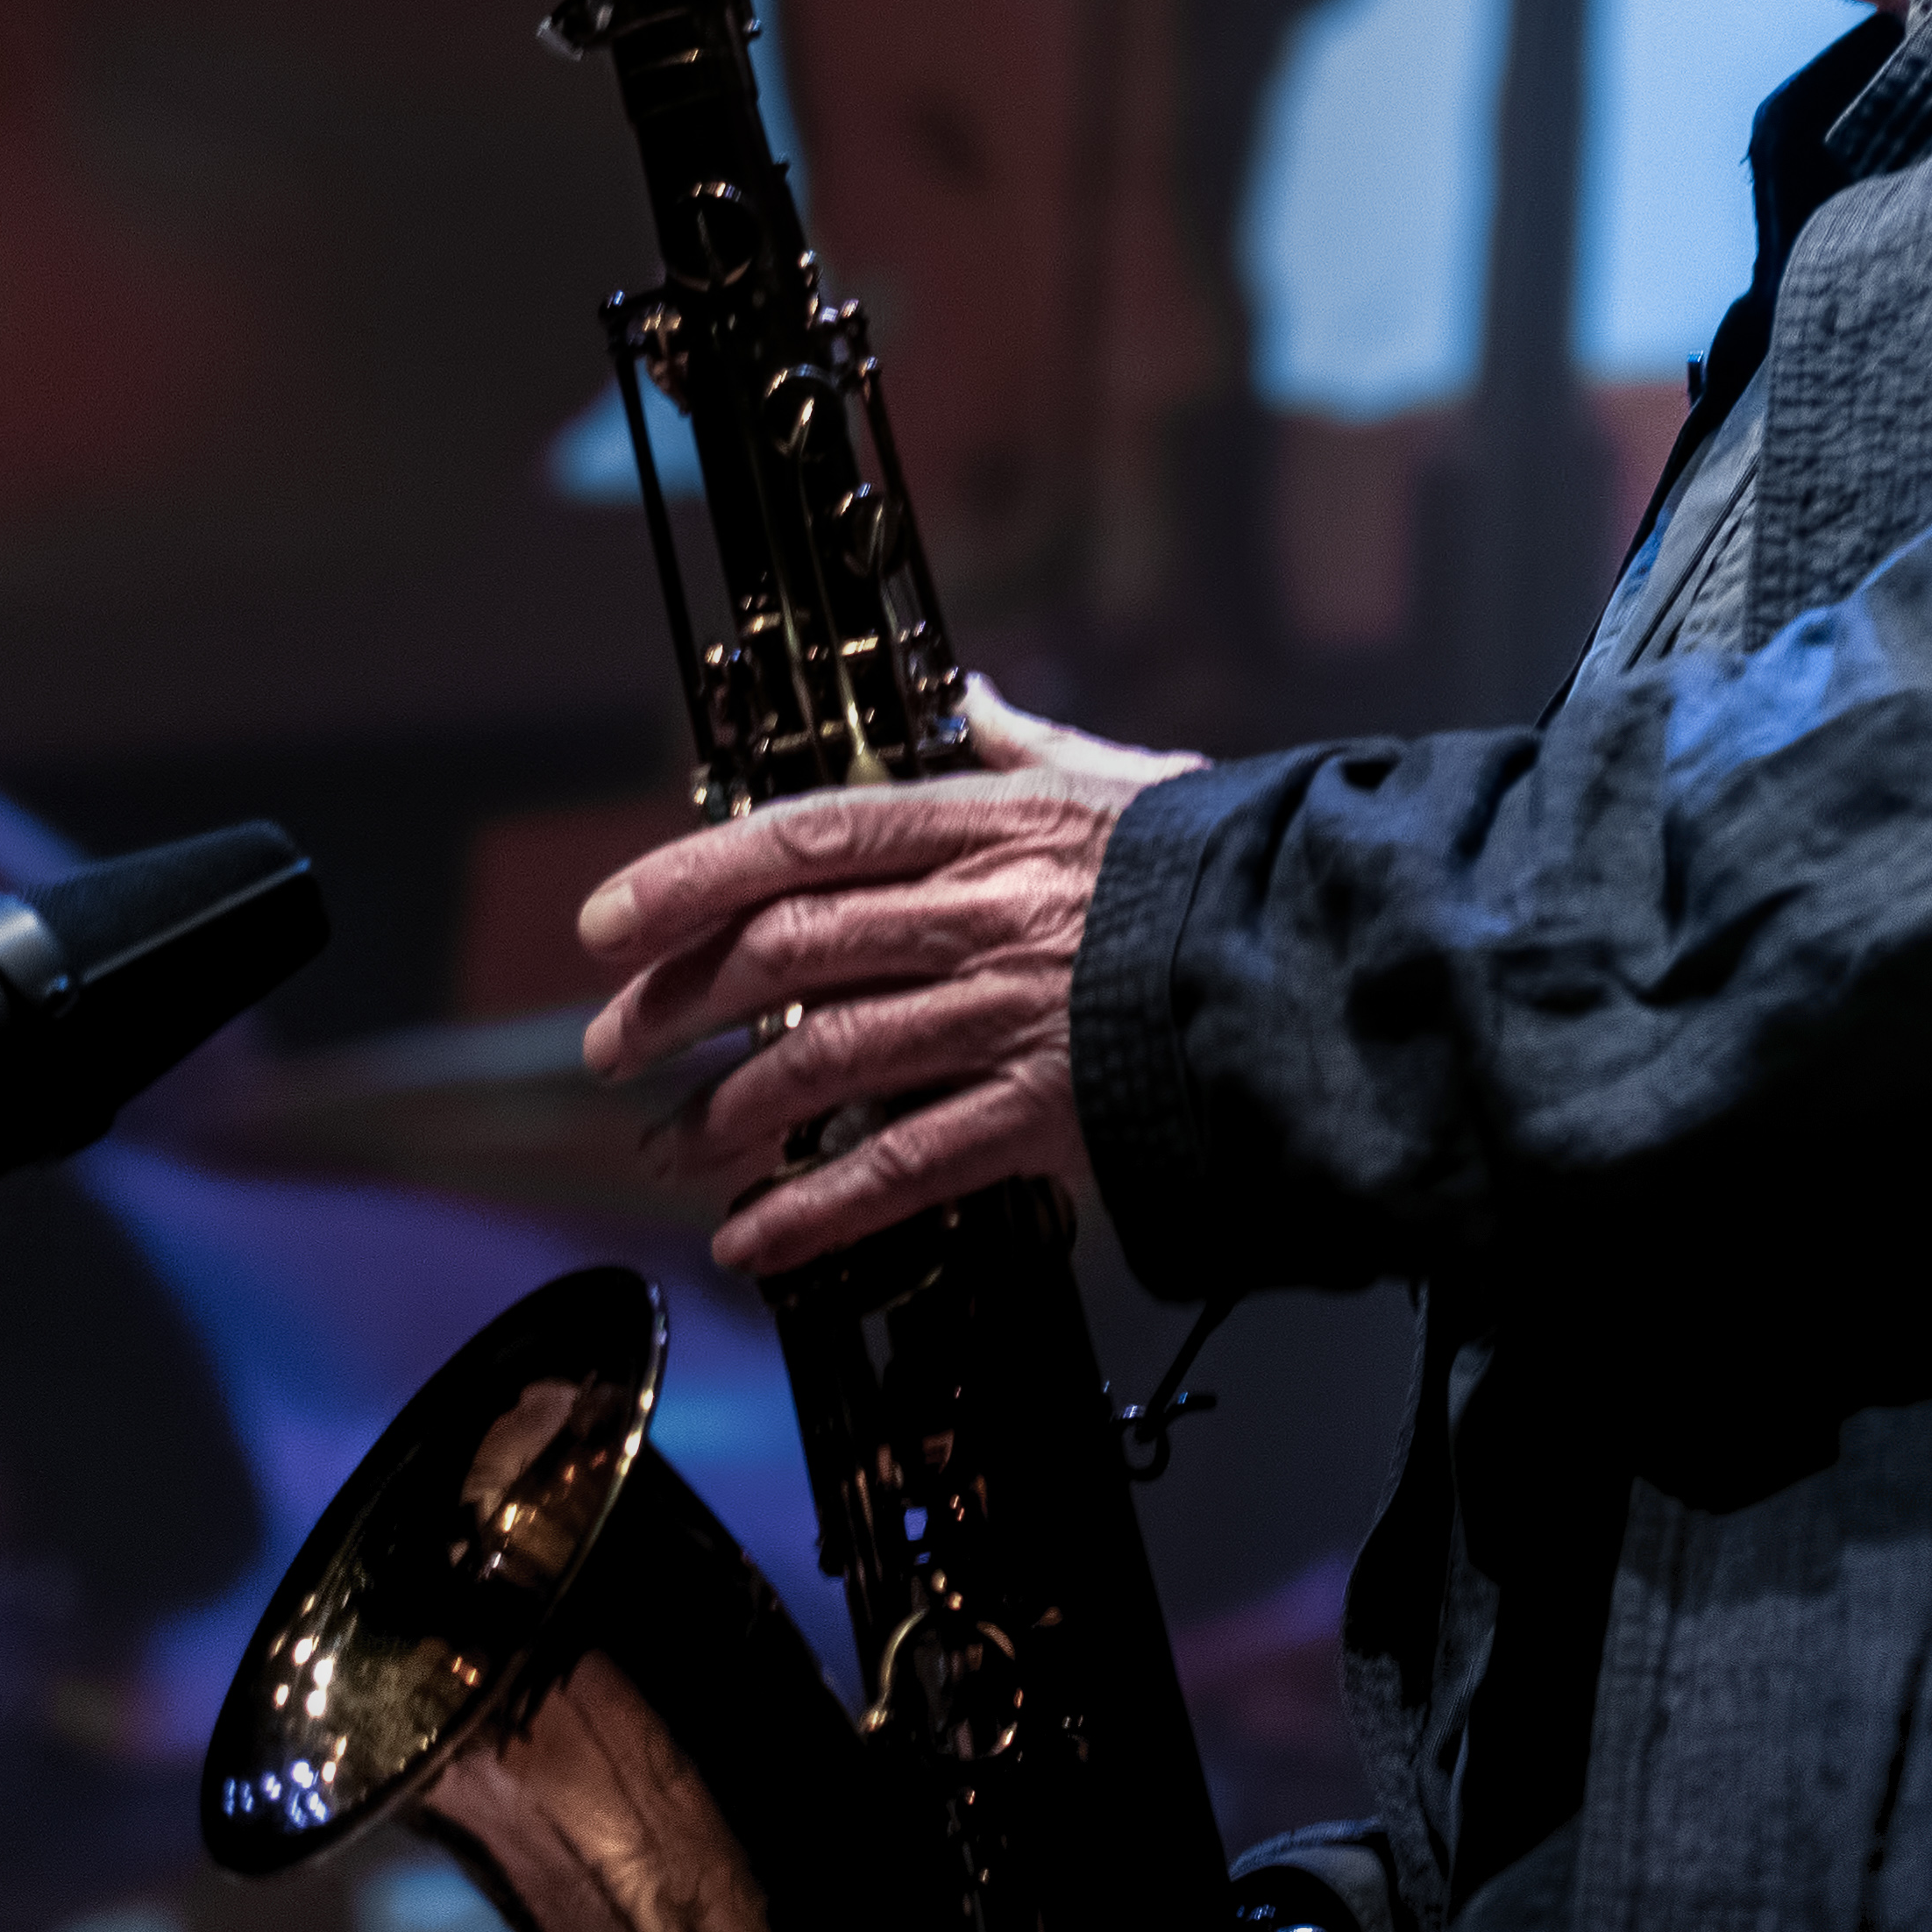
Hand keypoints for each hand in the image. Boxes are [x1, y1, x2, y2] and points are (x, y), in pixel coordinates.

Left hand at [579, 678, 1200, 1276]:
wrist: (1322, 966)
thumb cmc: (1219, 871)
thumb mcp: (1121, 778)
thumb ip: (1024, 742)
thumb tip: (967, 693)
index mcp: (987, 828)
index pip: (802, 839)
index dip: (687, 877)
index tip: (609, 923)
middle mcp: (977, 919)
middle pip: (785, 956)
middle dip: (679, 1006)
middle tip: (617, 1044)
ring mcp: (1002, 1019)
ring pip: (822, 1064)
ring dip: (727, 1115)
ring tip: (675, 1144)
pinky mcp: (1038, 1115)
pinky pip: (897, 1169)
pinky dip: (811, 1212)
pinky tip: (754, 1238)